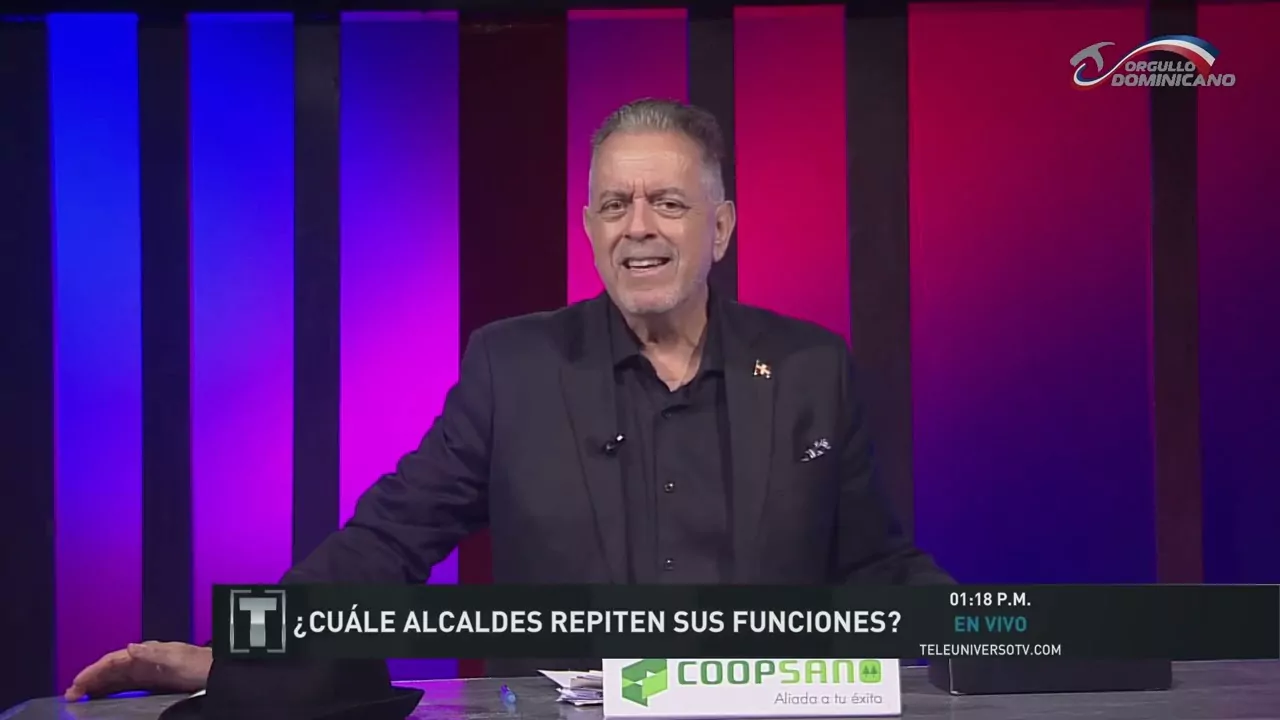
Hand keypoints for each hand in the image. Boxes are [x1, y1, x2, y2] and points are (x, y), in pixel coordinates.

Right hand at [64, 641, 211, 700]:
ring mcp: (148, 670)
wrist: (218, 671)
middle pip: (110, 669)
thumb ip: (152, 653)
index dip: (93, 671)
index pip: (113, 660)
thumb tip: (129, 647)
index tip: (77, 684)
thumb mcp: (175, 658)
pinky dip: (111, 690)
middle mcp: (144, 659)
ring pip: (115, 678)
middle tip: (71, 695)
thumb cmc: (198, 664)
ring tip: (80, 697)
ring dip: (97, 685)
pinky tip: (103, 697)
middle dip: (90, 679)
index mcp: (146, 652)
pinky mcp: (153, 681)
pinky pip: (126, 685)